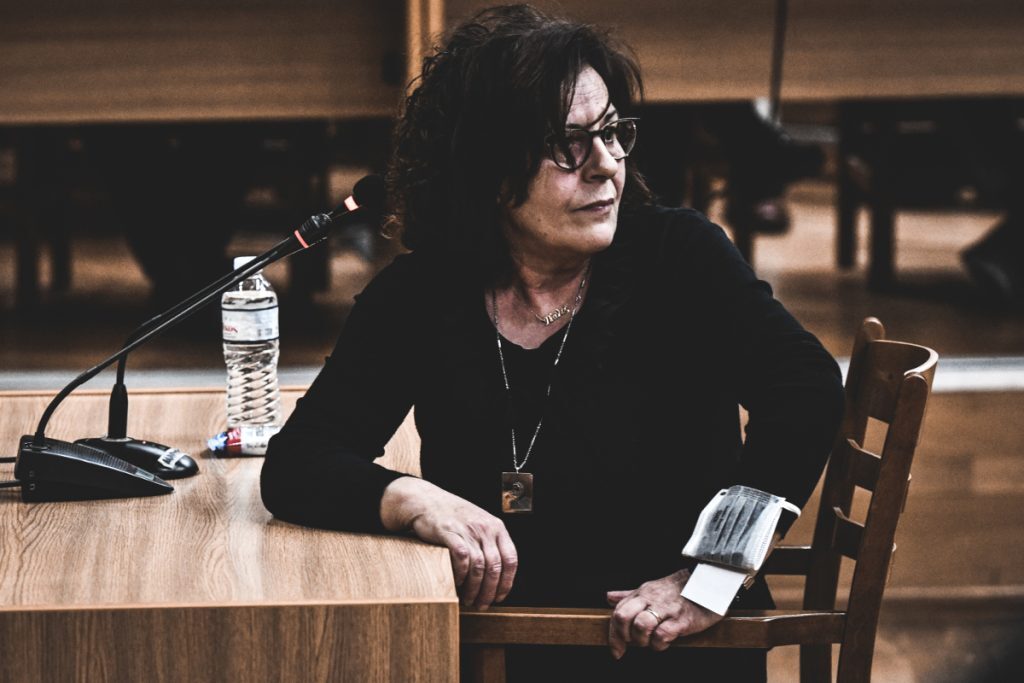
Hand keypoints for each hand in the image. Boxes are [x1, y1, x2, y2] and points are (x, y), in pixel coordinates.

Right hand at [380, 477, 517, 609]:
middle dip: (489, 591)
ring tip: (469, 599)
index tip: (499, 597)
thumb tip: (497, 577)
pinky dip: (461, 574)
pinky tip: (458, 583)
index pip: (510, 559)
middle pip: (494, 567)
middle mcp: (485, 528)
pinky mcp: (450, 532)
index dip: (507, 582)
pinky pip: (461, 558)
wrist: (427, 500)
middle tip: (482, 604)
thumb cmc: (453, 516)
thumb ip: (490, 544)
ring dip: (475, 588)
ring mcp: (468, 529)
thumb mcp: (479, 524)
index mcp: (496, 527)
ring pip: (479, 566)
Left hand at [606, 569, 722, 658]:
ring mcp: (666, 609)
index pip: (618, 612)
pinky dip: (659, 644)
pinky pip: (662, 635)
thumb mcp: (651, 588)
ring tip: (649, 642)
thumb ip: (629, 595)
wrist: (709, 583)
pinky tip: (664, 643)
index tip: (616, 650)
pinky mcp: (682, 620)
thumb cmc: (678, 589)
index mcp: (642, 592)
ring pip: (641, 626)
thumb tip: (609, 598)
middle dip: (623, 637)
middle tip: (631, 645)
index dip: (613, 634)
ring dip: (641, 641)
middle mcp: (651, 599)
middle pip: (623, 617)